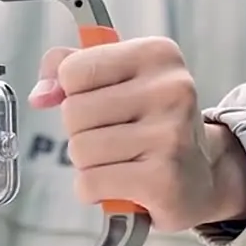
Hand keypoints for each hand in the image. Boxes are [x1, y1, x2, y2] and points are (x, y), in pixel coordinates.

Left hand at [29, 37, 245, 231]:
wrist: (204, 176)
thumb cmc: (152, 123)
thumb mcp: (120, 80)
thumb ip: (70, 69)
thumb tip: (40, 94)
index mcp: (157, 55)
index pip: (74, 70)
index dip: (75, 93)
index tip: (104, 102)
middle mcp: (170, 90)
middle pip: (73, 112)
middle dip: (82, 132)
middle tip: (117, 137)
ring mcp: (169, 136)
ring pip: (79, 150)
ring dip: (90, 164)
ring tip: (122, 161)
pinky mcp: (162, 181)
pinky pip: (90, 183)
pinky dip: (95, 190)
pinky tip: (121, 184)